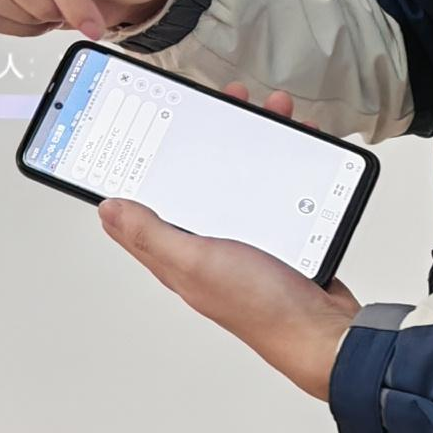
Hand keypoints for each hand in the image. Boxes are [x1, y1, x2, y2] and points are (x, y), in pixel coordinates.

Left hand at [94, 87, 362, 402]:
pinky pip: (275, 190)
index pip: (146, 204)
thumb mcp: (196, 262)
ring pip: (241, 176)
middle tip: (224, 103)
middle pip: (200, 178)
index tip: (143, 129)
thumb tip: (107, 208)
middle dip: (210, 135)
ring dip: (254, 141)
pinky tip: (296, 147)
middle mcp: (208, 245)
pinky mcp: (280, 239)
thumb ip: (150, 234)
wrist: (325, 330)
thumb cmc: (262, 307)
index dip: (140, 166)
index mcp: (179, 252)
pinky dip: (285, 163)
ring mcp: (245, 240)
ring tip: (270, 114)